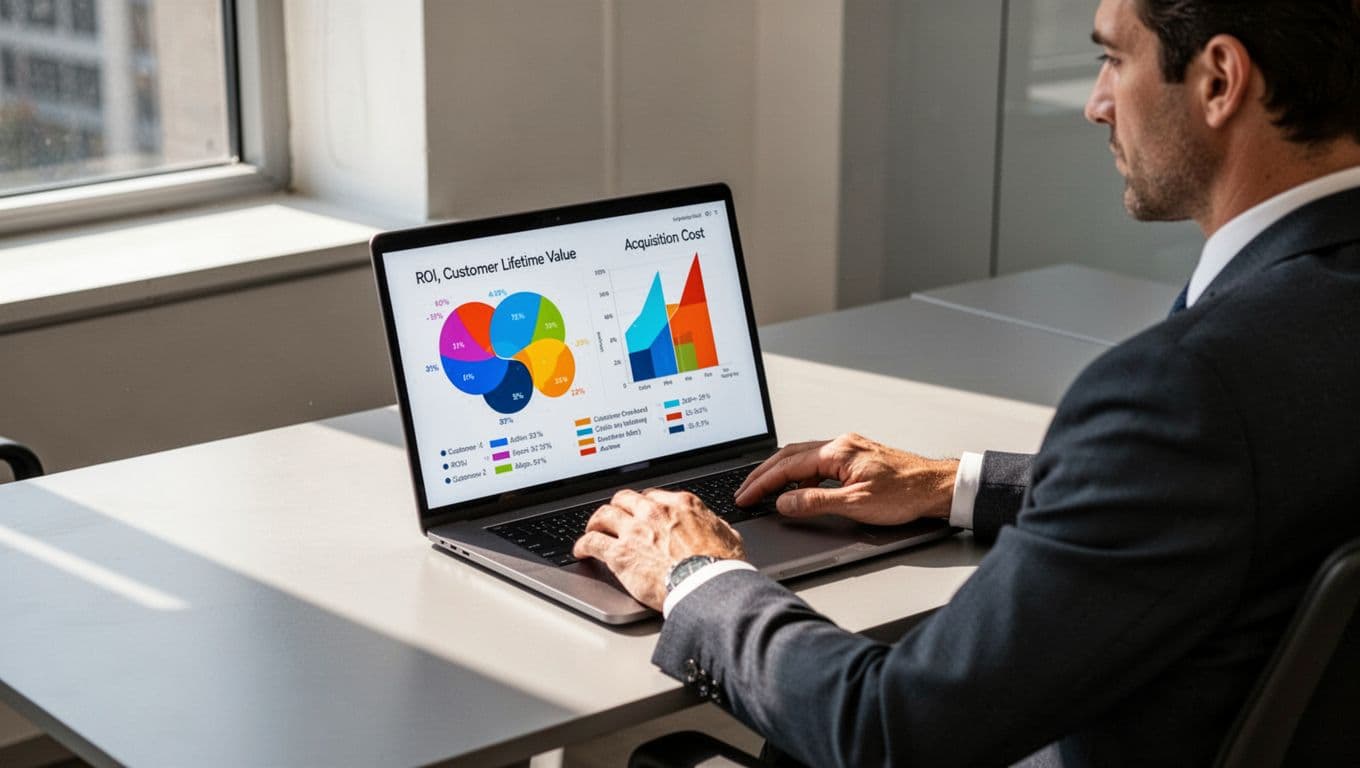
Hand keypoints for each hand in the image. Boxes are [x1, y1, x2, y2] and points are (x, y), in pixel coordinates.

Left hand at [573, 488, 745, 610]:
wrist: (706, 585)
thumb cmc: (720, 566)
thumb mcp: (727, 536)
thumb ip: (716, 526)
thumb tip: (717, 527)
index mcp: (680, 504)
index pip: (653, 496)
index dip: (644, 505)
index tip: (640, 513)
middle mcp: (654, 511)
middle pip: (625, 500)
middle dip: (618, 508)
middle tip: (614, 517)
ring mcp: (634, 530)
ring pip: (604, 515)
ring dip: (596, 522)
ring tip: (592, 530)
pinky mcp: (619, 553)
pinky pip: (592, 542)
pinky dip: (583, 545)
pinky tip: (581, 551)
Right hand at [734, 433, 958, 525]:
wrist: (936, 487)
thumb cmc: (905, 493)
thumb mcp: (856, 504)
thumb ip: (815, 503)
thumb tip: (784, 503)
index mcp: (838, 452)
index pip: (788, 466)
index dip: (763, 483)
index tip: (746, 495)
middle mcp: (841, 445)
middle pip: (789, 456)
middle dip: (763, 474)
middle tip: (745, 491)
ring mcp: (848, 449)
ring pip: (802, 457)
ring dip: (780, 473)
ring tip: (763, 490)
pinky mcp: (855, 457)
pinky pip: (817, 461)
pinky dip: (799, 474)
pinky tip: (797, 487)